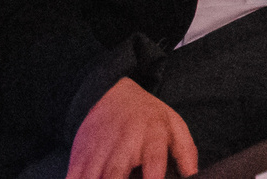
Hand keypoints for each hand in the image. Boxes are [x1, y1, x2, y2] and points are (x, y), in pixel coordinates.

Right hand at [67, 76, 196, 178]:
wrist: (111, 95)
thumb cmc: (147, 116)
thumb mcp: (174, 126)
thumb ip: (186, 153)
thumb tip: (193, 177)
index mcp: (151, 136)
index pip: (153, 161)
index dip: (153, 178)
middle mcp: (122, 143)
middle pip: (115, 174)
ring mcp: (98, 150)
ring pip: (91, 177)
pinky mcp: (79, 156)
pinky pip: (73, 177)